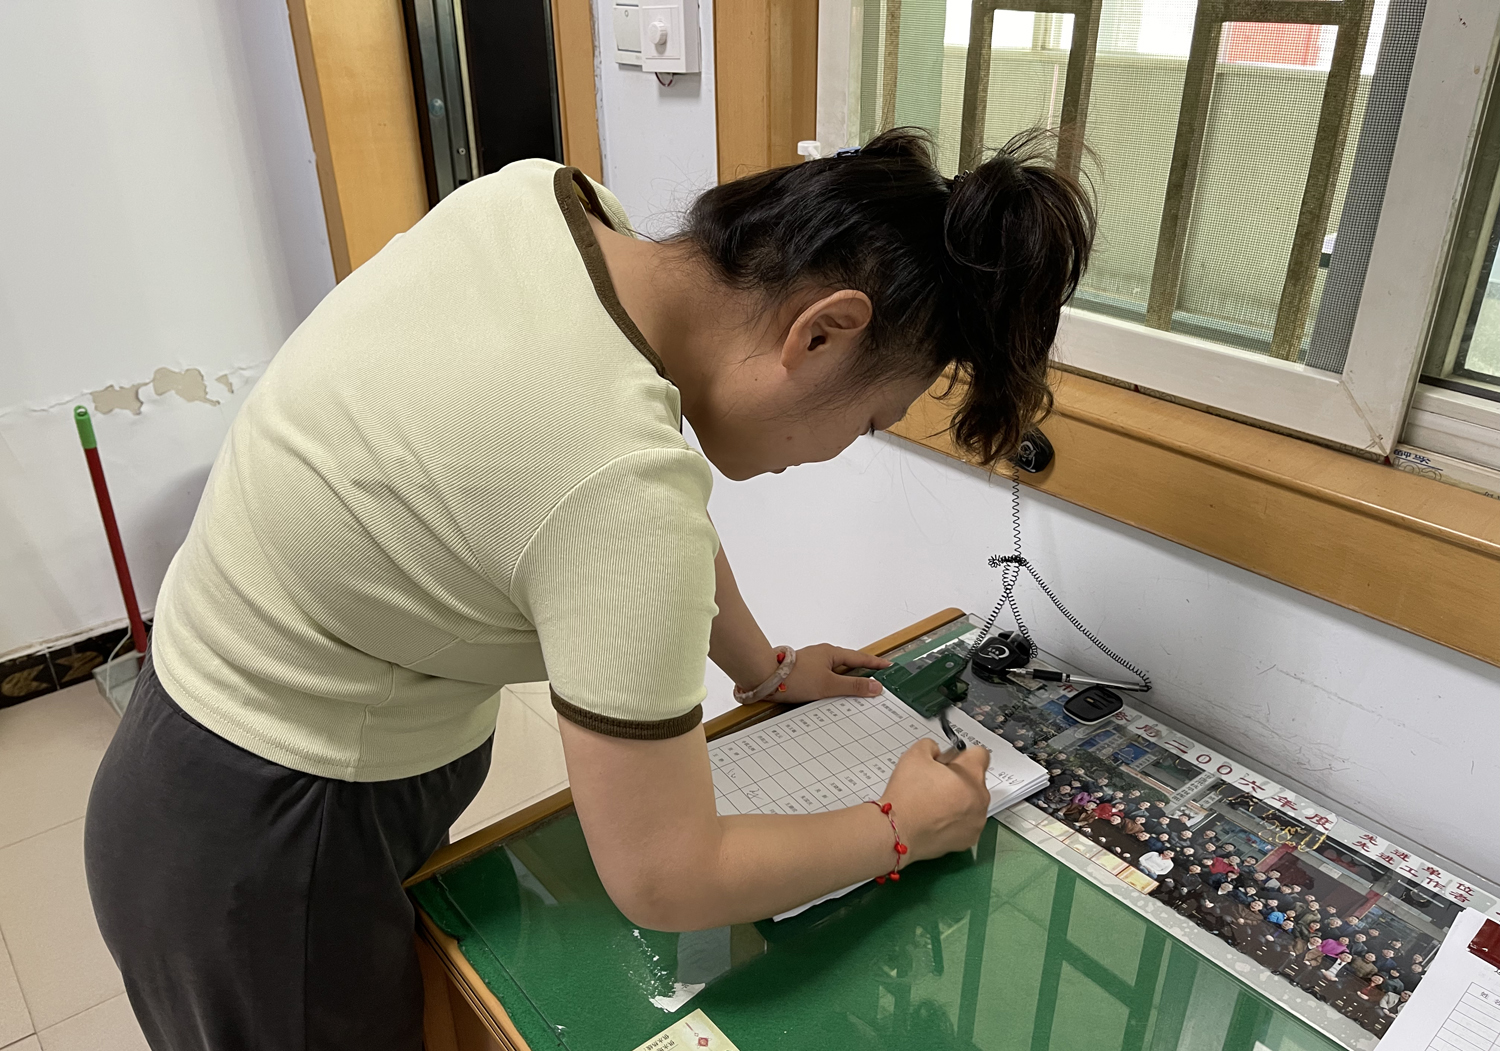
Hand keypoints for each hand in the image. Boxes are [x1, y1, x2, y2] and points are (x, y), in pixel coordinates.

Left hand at [778, 643, 890, 702]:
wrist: (763, 677)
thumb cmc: (794, 677)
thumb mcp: (829, 685)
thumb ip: (853, 686)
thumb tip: (875, 686)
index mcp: (832, 653)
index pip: (861, 658)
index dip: (876, 664)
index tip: (888, 667)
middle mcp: (822, 655)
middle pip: (848, 664)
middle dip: (862, 673)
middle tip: (876, 681)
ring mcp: (812, 663)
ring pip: (835, 672)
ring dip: (845, 681)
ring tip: (856, 693)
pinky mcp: (803, 672)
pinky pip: (824, 678)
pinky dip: (832, 686)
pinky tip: (831, 696)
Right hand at [878, 739, 990, 861]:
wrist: (897, 831)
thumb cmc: (907, 795)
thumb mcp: (914, 755)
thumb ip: (931, 746)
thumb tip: (938, 753)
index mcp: (971, 774)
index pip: (981, 753)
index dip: (962, 754)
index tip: (949, 761)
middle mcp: (980, 799)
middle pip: (975, 780)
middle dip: (959, 779)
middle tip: (934, 783)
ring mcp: (976, 822)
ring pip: (972, 803)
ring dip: (958, 801)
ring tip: (932, 804)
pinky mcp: (969, 840)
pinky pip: (966, 824)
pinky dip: (955, 821)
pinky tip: (935, 819)